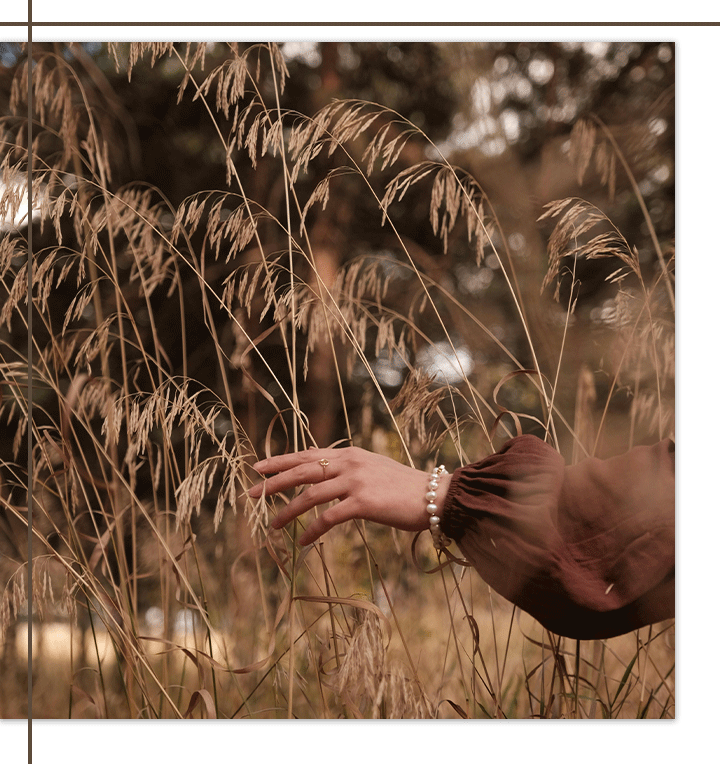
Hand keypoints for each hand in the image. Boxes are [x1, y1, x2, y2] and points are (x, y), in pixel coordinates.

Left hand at [248, 446, 450, 545]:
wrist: (434, 497)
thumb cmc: (405, 487)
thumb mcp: (373, 468)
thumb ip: (348, 467)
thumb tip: (322, 467)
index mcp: (350, 453)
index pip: (307, 454)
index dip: (281, 461)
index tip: (258, 468)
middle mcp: (350, 463)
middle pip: (302, 470)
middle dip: (273, 483)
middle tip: (250, 494)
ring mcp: (356, 481)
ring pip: (310, 495)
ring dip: (288, 511)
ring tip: (272, 525)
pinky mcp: (363, 503)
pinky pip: (329, 518)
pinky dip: (312, 531)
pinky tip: (303, 543)